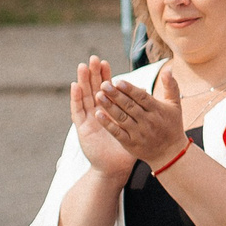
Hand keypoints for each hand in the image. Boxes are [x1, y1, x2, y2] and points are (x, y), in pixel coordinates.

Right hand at [70, 57, 138, 178]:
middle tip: (93, 58)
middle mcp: (97, 112)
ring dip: (83, 81)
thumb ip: (142, 112)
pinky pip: (78, 111)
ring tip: (82, 67)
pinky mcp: (82, 128)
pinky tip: (75, 86)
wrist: (115, 167)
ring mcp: (89, 119)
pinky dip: (76, 99)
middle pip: (94, 89)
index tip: (105, 62)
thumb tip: (150, 95)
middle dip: (94, 74)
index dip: (106, 76)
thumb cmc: (127, 147)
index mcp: (111, 111)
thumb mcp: (137, 127)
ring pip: (84, 96)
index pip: (108, 90)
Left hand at [95, 64, 192, 167]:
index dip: (130, 89)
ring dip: (109, 106)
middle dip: (116, 95)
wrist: (171, 154)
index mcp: (158, 110)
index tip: (118, 81)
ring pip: (122, 118)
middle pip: (130, 106)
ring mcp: (139, 133)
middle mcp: (148, 121)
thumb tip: (168, 69)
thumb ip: (171, 86)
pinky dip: (108, 124)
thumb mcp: (175, 105)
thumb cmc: (172, 126)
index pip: (142, 97)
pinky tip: (98, 114)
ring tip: (98, 95)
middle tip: (103, 84)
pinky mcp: (131, 144)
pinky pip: (117, 133)